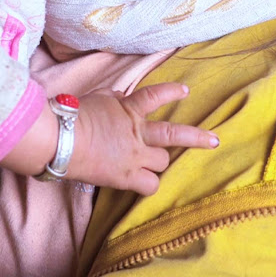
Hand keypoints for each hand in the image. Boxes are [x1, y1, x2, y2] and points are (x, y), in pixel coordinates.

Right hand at [68, 83, 218, 195]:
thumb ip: (111, 98)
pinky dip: (148, 184)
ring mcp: (134, 156)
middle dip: (195, 138)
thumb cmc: (70, 116)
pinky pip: (149, 185)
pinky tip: (143, 184)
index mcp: (127, 109)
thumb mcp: (94, 99)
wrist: (61, 139)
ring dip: (159, 162)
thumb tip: (119, 97)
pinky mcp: (127, 177)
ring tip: (152, 164)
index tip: (184, 91)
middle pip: (173, 135)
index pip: (154, 96)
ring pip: (163, 162)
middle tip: (214, 140)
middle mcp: (136, 132)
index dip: (171, 93)